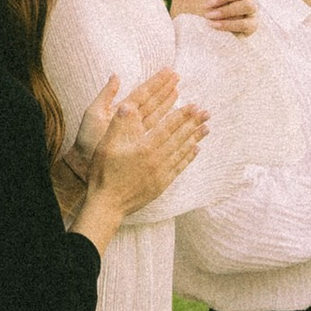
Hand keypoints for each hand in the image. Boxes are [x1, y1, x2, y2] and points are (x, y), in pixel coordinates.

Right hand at [81, 68, 207, 221]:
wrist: (108, 204)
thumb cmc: (104, 174)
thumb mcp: (106, 146)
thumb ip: (118, 125)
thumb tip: (126, 105)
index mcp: (144, 148)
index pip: (167, 127)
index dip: (182, 116)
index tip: (194, 106)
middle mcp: (157, 160)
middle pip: (179, 138)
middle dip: (193, 124)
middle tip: (207, 113)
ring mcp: (161, 173)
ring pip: (182, 152)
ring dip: (195, 139)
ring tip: (206, 128)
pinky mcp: (161, 184)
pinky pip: (179, 168)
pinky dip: (188, 157)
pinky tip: (196, 150)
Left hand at [172, 0, 257, 37]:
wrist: (188, 45)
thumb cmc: (186, 22)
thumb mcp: (182, 0)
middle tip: (209, 2)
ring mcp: (247, 13)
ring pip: (249, 4)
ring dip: (227, 9)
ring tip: (208, 16)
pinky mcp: (249, 28)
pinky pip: (247, 23)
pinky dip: (229, 24)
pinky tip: (213, 26)